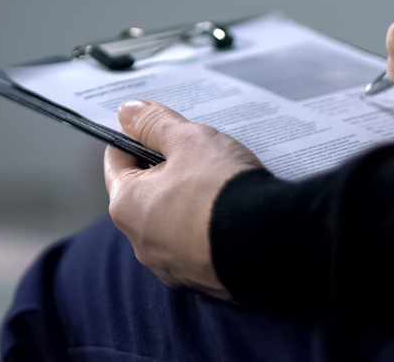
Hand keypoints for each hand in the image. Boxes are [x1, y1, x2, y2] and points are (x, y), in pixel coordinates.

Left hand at [104, 100, 261, 296]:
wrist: (276, 247)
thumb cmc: (224, 192)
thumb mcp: (189, 140)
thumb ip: (153, 123)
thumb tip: (127, 112)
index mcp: (126, 207)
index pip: (117, 160)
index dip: (136, 138)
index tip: (156, 129)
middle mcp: (141, 242)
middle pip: (145, 193)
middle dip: (165, 171)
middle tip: (194, 154)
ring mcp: (172, 266)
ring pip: (171, 222)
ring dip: (187, 202)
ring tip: (218, 184)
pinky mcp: (202, 281)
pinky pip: (197, 246)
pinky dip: (207, 230)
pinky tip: (231, 214)